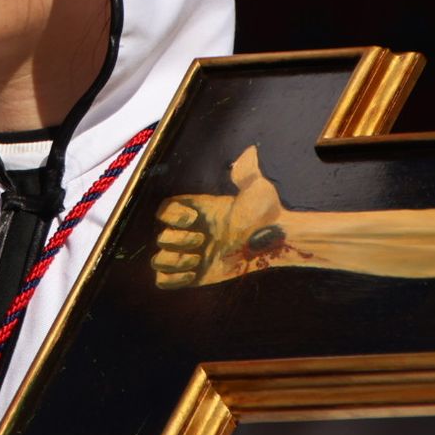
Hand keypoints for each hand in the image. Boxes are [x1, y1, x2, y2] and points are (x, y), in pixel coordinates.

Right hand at [152, 146, 288, 288]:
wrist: (277, 241)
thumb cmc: (268, 213)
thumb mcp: (258, 189)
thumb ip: (248, 172)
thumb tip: (249, 153)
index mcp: (198, 211)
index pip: (165, 210)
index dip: (172, 215)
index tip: (193, 218)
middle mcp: (192, 231)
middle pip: (162, 237)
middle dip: (179, 240)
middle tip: (204, 242)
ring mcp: (192, 254)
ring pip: (158, 260)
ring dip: (174, 261)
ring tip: (197, 260)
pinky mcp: (196, 276)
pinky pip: (164, 281)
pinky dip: (171, 280)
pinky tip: (194, 274)